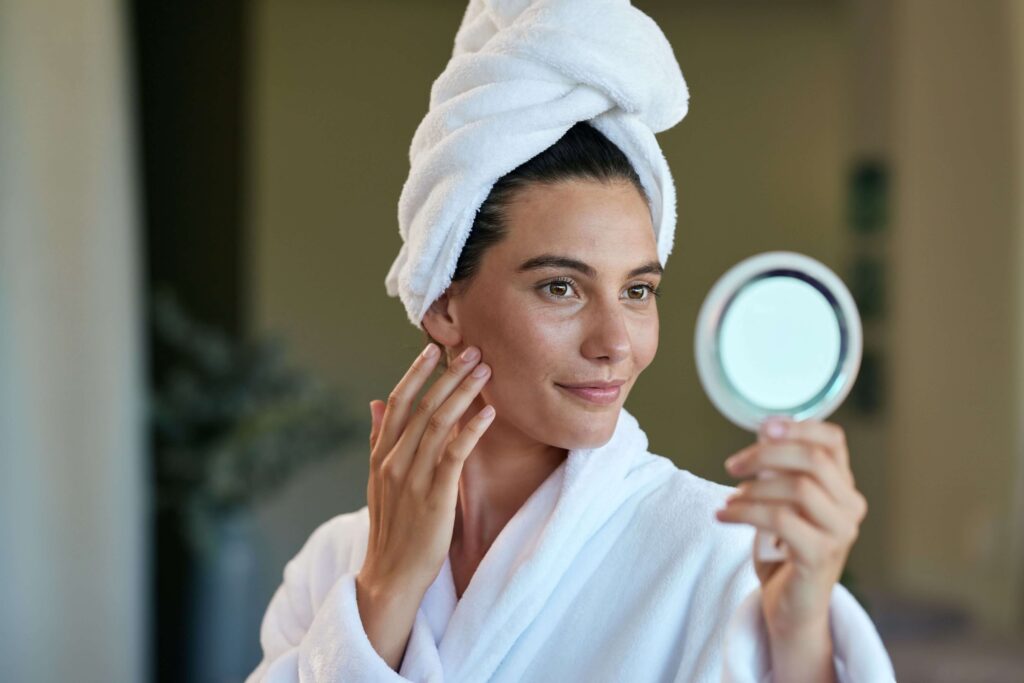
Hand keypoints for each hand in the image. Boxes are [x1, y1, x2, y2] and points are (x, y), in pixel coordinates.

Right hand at [356, 342, 495, 668]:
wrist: (391, 574)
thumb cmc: (392, 526)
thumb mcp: (378, 480)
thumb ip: (380, 439)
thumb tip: (376, 402)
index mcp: (381, 454)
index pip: (398, 402)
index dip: (416, 373)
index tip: (433, 348)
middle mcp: (394, 461)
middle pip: (422, 406)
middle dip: (448, 375)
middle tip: (473, 349)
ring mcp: (412, 478)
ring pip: (439, 424)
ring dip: (463, 393)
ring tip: (485, 370)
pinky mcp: (434, 496)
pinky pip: (454, 454)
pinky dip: (471, 429)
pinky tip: (488, 412)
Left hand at [715, 417, 867, 639]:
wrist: (792, 609)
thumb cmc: (785, 551)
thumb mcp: (783, 503)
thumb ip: (781, 471)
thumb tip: (765, 430)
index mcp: (843, 488)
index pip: (833, 441)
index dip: (799, 426)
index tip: (764, 426)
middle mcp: (850, 507)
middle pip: (813, 460)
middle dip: (765, 455)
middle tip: (733, 465)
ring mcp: (840, 533)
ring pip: (797, 488)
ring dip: (753, 489)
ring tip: (729, 500)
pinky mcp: (820, 555)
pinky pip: (780, 519)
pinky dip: (744, 512)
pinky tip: (724, 516)